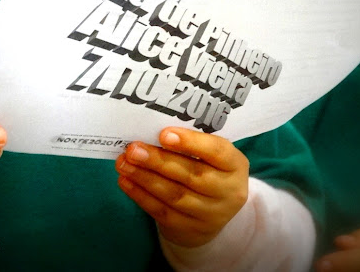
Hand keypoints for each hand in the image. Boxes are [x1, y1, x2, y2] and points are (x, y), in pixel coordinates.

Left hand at [115, 127, 248, 246]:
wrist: (212, 213)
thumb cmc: (208, 170)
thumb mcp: (210, 156)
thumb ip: (190, 144)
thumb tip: (151, 131)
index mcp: (235, 165)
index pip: (217, 151)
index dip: (191, 142)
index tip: (163, 134)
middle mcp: (228, 192)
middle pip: (191, 174)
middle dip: (158, 160)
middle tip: (133, 149)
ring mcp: (210, 214)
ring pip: (174, 194)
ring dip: (144, 177)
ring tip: (123, 163)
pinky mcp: (189, 229)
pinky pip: (161, 211)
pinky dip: (140, 195)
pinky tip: (125, 181)